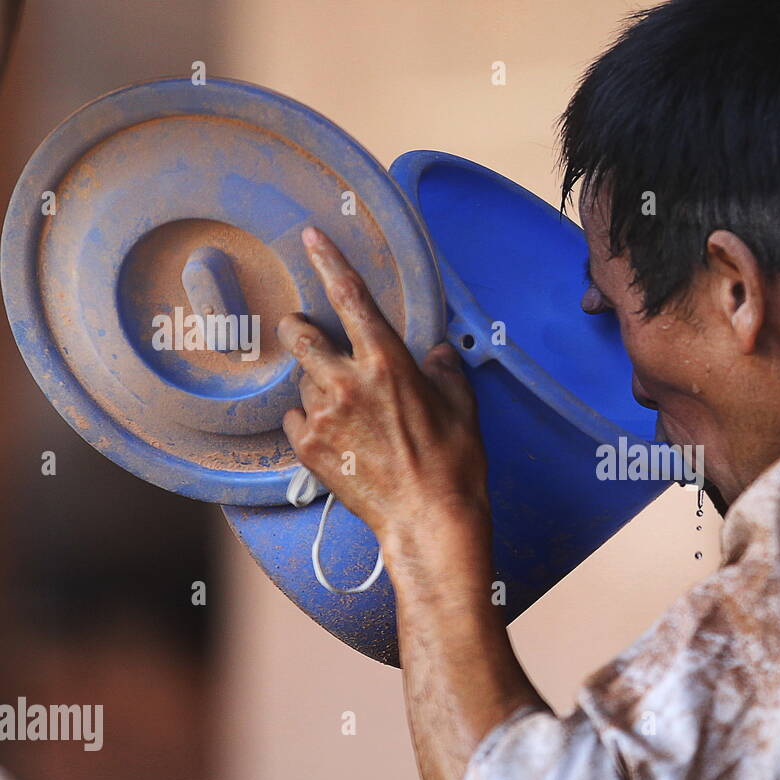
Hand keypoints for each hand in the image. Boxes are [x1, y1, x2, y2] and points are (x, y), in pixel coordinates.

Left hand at [279, 227, 488, 544]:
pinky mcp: (308, 450)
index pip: (351, 297)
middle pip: (300, 336)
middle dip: (300, 329)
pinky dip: (310, 422)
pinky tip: (337, 437)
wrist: (429, 520)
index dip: (329, 262)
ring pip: (302, 382)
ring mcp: (322, 417)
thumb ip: (446, 371)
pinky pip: (295, 420)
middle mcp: (347, 383)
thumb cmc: (453, 464)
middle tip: (310, 336)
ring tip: (347, 411)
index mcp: (387, 363)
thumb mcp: (462, 407)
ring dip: (317, 386)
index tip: (311, 238)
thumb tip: (437, 355)